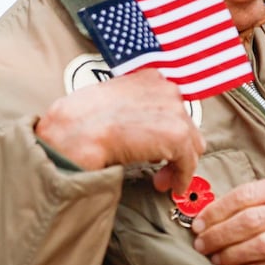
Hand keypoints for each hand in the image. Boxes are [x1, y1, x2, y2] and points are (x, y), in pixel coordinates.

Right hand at [34, 69, 203, 193]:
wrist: (74, 131)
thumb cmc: (79, 118)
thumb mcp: (110, 101)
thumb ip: (133, 110)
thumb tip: (143, 132)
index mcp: (150, 78)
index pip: (172, 108)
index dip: (164, 129)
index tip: (155, 145)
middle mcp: (167, 89)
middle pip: (186, 125)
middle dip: (174, 149)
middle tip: (159, 167)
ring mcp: (175, 111)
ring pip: (190, 145)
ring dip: (177, 164)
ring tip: (162, 179)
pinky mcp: (178, 135)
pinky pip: (188, 162)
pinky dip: (181, 178)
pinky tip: (170, 186)